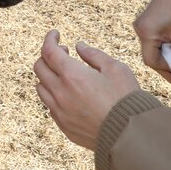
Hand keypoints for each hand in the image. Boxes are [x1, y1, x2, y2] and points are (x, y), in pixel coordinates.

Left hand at [33, 29, 140, 150]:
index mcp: (72, 76)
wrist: (130, 135)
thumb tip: (79, 46)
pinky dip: (54, 95)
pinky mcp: (64, 127)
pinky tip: (70, 94)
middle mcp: (60, 93)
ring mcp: (60, 112)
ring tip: (66, 74)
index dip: (49, 39)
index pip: (48, 51)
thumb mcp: (115, 68)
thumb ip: (93, 55)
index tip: (55, 34)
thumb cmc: (126, 99)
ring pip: (41, 88)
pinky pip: (50, 106)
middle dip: (48, 56)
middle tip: (64, 53)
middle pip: (39, 68)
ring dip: (49, 76)